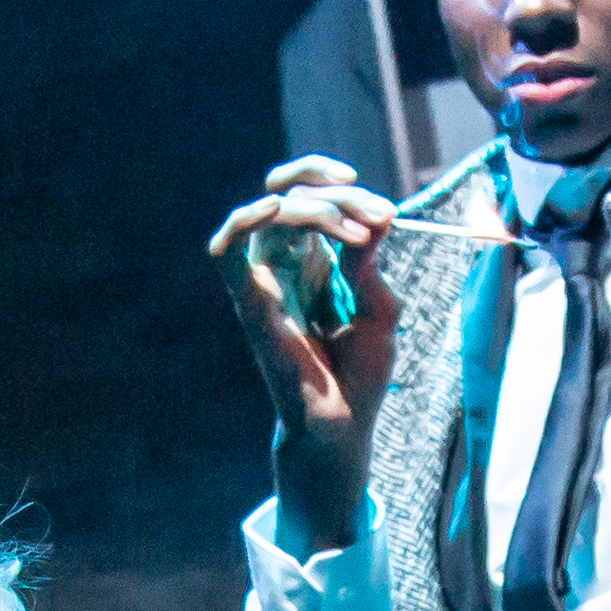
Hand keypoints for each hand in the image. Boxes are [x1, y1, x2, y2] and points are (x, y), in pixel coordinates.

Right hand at [209, 154, 406, 550]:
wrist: (343, 424)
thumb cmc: (360, 375)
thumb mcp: (381, 309)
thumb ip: (372, 263)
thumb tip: (378, 217)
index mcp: (316, 261)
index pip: (313, 197)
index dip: (340, 186)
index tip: (384, 207)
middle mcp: (285, 263)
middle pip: (295, 195)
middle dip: (343, 196)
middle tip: (381, 218)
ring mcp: (264, 280)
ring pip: (272, 211)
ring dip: (316, 207)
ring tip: (357, 232)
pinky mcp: (248, 301)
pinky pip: (226, 249)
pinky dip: (245, 220)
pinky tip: (277, 208)